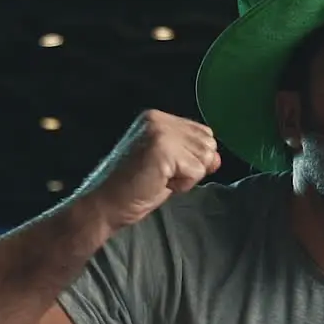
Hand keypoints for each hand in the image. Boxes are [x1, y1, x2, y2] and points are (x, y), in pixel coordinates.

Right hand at [78, 110, 221, 229]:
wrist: (107, 205)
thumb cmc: (136, 188)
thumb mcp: (170, 167)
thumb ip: (193, 155)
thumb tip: (217, 157)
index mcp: (157, 118)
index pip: (203, 133)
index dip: (193, 157)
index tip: (166, 168)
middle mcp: (158, 119)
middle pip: (208, 143)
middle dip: (192, 166)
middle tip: (162, 175)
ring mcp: (159, 132)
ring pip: (205, 157)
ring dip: (187, 176)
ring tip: (160, 178)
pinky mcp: (163, 149)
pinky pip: (197, 170)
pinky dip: (183, 184)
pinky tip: (160, 183)